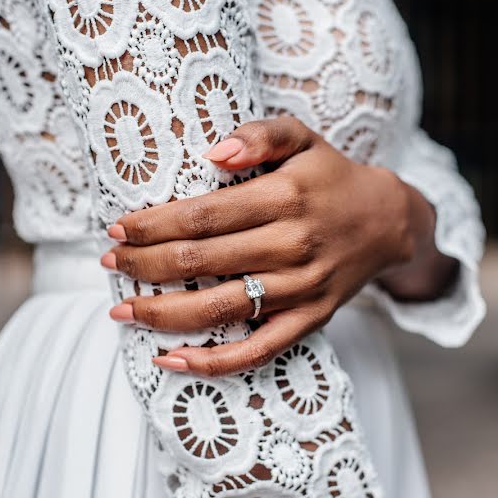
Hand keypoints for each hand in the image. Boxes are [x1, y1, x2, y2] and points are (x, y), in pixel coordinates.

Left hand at [101, 117, 455, 375]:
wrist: (388, 222)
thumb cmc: (331, 177)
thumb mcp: (302, 137)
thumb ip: (259, 135)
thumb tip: (212, 153)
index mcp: (285, 198)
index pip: (202, 215)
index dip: (153, 225)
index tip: (118, 229)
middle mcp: (293, 245)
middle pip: (201, 262)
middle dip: (144, 265)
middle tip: (109, 263)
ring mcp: (302, 289)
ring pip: (219, 308)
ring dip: (162, 313)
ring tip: (122, 310)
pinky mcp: (310, 320)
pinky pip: (257, 351)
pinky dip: (212, 362)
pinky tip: (170, 360)